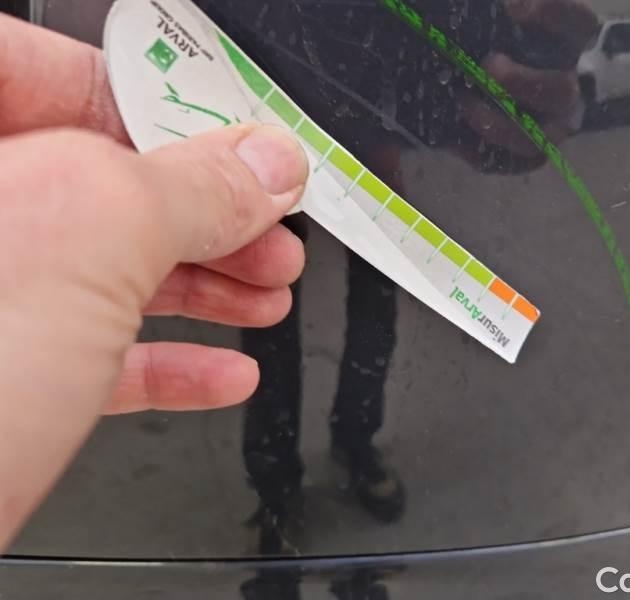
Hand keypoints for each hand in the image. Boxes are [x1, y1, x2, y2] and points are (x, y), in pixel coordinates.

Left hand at [0, 14, 307, 548]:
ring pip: (102, 269)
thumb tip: (265, 167)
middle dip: (207, 215)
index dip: (174, 114)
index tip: (245, 155)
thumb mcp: (88, 239)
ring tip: (265, 296)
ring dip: (204, 288)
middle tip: (270, 233)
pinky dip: (165, 362)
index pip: (70, 80)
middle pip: (100, 183)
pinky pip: (88, 351)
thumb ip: (189, 187)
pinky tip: (220, 371)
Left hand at [460, 0, 598, 162]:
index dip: (554, 15)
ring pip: (536, 138)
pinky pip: (508, 162)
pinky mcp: (525, 158)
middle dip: (522, 82)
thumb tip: (500, 7)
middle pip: (560, 91)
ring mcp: (549, 128)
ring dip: (498, 123)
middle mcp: (565, 89)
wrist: (469, 87)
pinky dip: (480, 151)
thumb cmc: (490, 46)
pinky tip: (456, 135)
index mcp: (565, 47)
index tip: (515, 8)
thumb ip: (494, 15)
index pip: (579, 26)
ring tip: (463, 103)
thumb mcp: (494, 25)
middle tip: (488, 66)